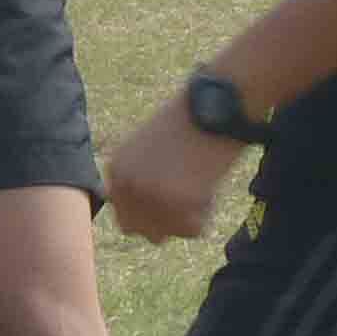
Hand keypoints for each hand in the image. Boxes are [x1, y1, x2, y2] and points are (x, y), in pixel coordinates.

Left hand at [105, 94, 244, 243]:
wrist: (218, 103)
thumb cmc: (192, 121)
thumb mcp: (149, 147)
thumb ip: (140, 180)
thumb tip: (145, 223)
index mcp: (118, 169)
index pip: (125, 216)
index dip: (151, 213)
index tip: (172, 202)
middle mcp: (128, 184)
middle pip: (143, 231)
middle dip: (165, 222)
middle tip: (189, 201)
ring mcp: (152, 195)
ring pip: (169, 232)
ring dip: (187, 217)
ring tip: (202, 186)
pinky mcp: (180, 203)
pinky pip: (193, 230)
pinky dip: (206, 214)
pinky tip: (211, 186)